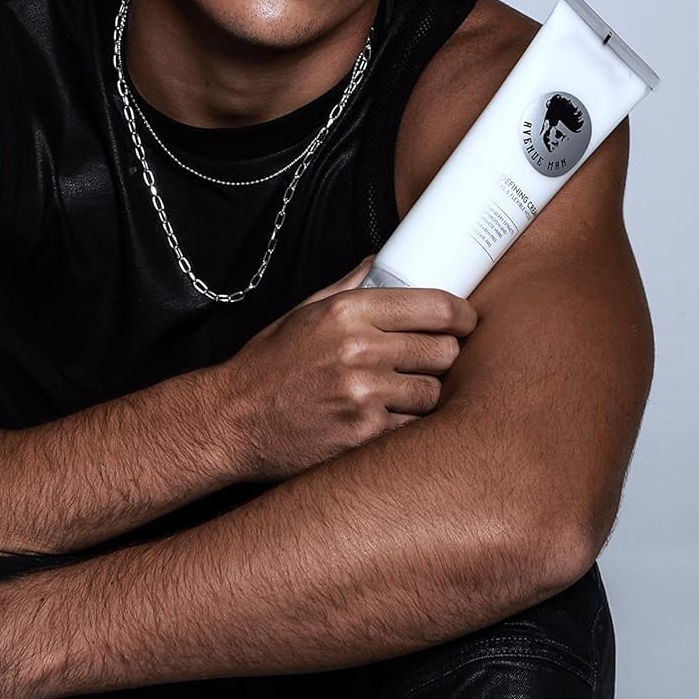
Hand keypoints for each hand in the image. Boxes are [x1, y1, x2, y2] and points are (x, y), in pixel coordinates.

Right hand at [218, 254, 478, 479]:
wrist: (232, 419)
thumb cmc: (268, 366)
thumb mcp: (303, 312)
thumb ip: (348, 287)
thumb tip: (382, 262)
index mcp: (348, 312)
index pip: (435, 307)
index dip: (462, 316)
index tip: (466, 322)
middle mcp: (359, 349)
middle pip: (444, 351)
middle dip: (442, 357)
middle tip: (429, 363)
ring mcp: (364, 394)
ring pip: (434, 393)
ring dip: (424, 395)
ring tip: (401, 395)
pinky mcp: (364, 436)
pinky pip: (413, 429)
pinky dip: (406, 427)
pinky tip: (386, 421)